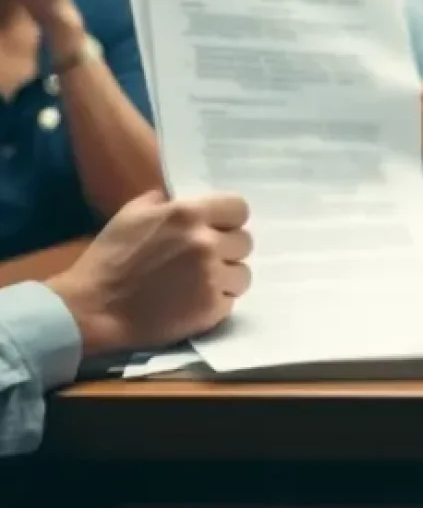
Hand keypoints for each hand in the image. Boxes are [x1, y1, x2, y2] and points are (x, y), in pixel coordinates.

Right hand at [46, 191, 252, 357]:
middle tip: (204, 259)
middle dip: (227, 249)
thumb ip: (163, 201)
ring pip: (242, 273)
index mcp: (189, 215)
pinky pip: (230, 301)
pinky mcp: (210, 309)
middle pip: (244, 242)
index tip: (219, 229)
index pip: (239, 208)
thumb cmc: (109, 259)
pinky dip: (216, 302)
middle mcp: (206, 243)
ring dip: (225, 277)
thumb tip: (181, 198)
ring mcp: (211, 277)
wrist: (92, 310)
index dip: (230, 219)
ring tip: (200, 283)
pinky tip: (193, 302)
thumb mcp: (131, 215)